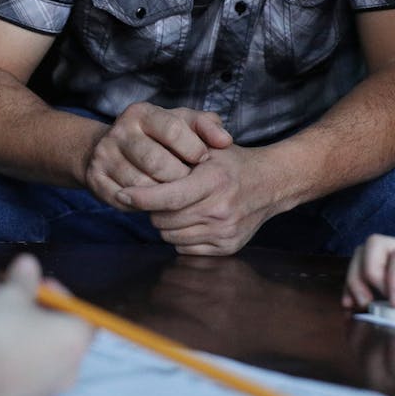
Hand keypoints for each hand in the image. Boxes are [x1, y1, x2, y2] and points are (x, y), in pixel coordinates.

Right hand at [0, 254, 93, 395]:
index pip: (78, 313)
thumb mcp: (12, 294)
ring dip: (0, 315)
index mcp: (76, 342)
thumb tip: (29, 263)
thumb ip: (24, 277)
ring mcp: (41, 388)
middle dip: (18, 301)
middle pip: (46, 326)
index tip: (35, 282)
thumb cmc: (2, 331)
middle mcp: (66, 368)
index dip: (55, 293)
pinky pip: (12, 361)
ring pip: (24, 342)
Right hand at [83, 103, 230, 209]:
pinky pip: (125, 200)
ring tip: (175, 193)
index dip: (193, 148)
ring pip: (141, 185)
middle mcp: (119, 130)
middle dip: (179, 177)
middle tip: (190, 183)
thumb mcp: (182, 123)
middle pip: (156, 162)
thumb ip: (206, 126)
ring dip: (163, 195)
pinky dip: (144, 205)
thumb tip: (226, 140)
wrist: (112, 149)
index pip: (173, 129)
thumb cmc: (158, 137)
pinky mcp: (95, 178)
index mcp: (142, 112)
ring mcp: (104, 154)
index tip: (204, 159)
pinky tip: (154, 201)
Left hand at [119, 144, 275, 254]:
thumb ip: (178, 152)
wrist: (271, 183)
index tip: (123, 195)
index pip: (169, 196)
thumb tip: (142, 169)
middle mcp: (220, 209)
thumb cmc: (233, 163)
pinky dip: (181, 236)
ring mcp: (224, 232)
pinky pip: (185, 248)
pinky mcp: (227, 247)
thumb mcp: (210, 147)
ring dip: (167, 222)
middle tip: (164, 194)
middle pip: (164, 219)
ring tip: (180, 206)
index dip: (141, 197)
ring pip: (171, 235)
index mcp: (214, 181)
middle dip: (155, 207)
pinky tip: (192, 219)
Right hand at [343, 233, 394, 320]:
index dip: (393, 276)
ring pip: (362, 254)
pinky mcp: (394, 275)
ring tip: (360, 304)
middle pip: (373, 245)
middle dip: (366, 273)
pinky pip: (363, 269)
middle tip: (372, 301)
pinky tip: (354, 306)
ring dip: (354, 278)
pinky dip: (353, 284)